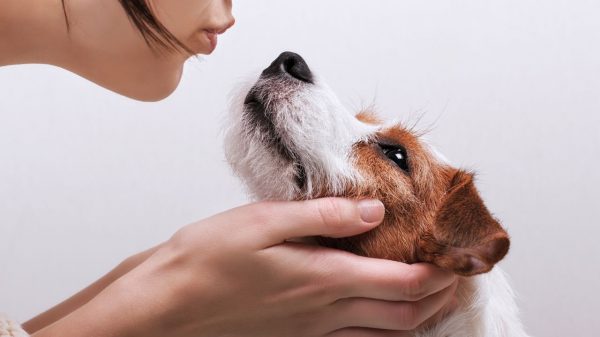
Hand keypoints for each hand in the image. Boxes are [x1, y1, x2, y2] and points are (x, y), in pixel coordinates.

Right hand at [33, 198, 456, 336]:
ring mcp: (311, 331)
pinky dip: (382, 331)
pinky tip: (382, 317)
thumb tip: (373, 211)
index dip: (438, 274)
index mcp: (322, 279)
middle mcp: (324, 313)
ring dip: (417, 318)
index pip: (402, 283)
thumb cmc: (208, 260)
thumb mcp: (264, 221)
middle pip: (403, 316)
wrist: (168, 306)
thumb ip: (324, 216)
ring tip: (434, 296)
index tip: (457, 257)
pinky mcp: (296, 336)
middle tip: (457, 278)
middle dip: (439, 299)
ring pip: (384, 335)